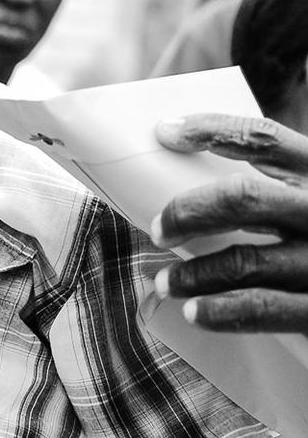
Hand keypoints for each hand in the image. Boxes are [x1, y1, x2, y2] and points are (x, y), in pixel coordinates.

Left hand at [152, 113, 307, 332]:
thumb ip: (281, 185)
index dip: (210, 128)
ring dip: (192, 273)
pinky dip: (220, 310)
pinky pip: (262, 307)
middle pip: (242, 198)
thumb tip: (196, 170)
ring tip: (166, 281)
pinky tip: (195, 312)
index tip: (165, 131)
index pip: (263, 137)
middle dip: (187, 211)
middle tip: (158, 228)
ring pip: (243, 260)